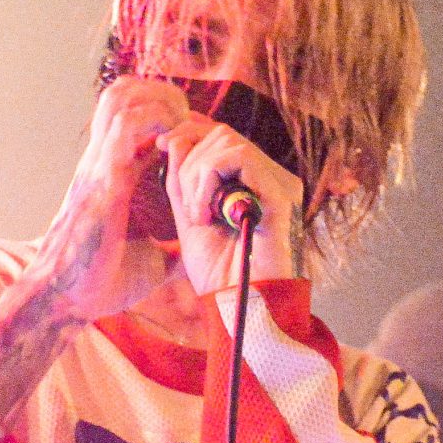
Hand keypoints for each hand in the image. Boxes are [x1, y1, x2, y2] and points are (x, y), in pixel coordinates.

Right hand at [31, 76, 188, 324]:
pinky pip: (125, 128)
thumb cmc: (101, 281)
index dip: (168, 111)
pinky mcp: (102, 178)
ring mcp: (99, 165)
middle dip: (163, 93)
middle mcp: (104, 160)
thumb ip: (176, 249)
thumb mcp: (153, 262)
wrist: (65, 300)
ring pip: (121, 98)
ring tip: (181, 126)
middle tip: (189, 119)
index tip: (196, 134)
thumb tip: (202, 257)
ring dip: (158, 100)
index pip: (136, 115)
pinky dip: (153, 122)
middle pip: (125, 92)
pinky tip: (173, 145)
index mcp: (115, 173)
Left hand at [160, 109, 308, 295]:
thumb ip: (183, 180)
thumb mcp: (190, 218)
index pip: (221, 135)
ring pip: (226, 141)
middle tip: (187, 208)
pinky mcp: (281, 192)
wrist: (240, 309)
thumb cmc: (219, 274)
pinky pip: (237, 157)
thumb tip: (175, 138)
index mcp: (252, 182)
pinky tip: (207, 215)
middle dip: (188, 162)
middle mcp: (270, 178)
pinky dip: (210, 180)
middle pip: (220, 133)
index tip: (162, 146)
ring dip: (197, 176)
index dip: (189, 133)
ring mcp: (279, 183)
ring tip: (198, 216)